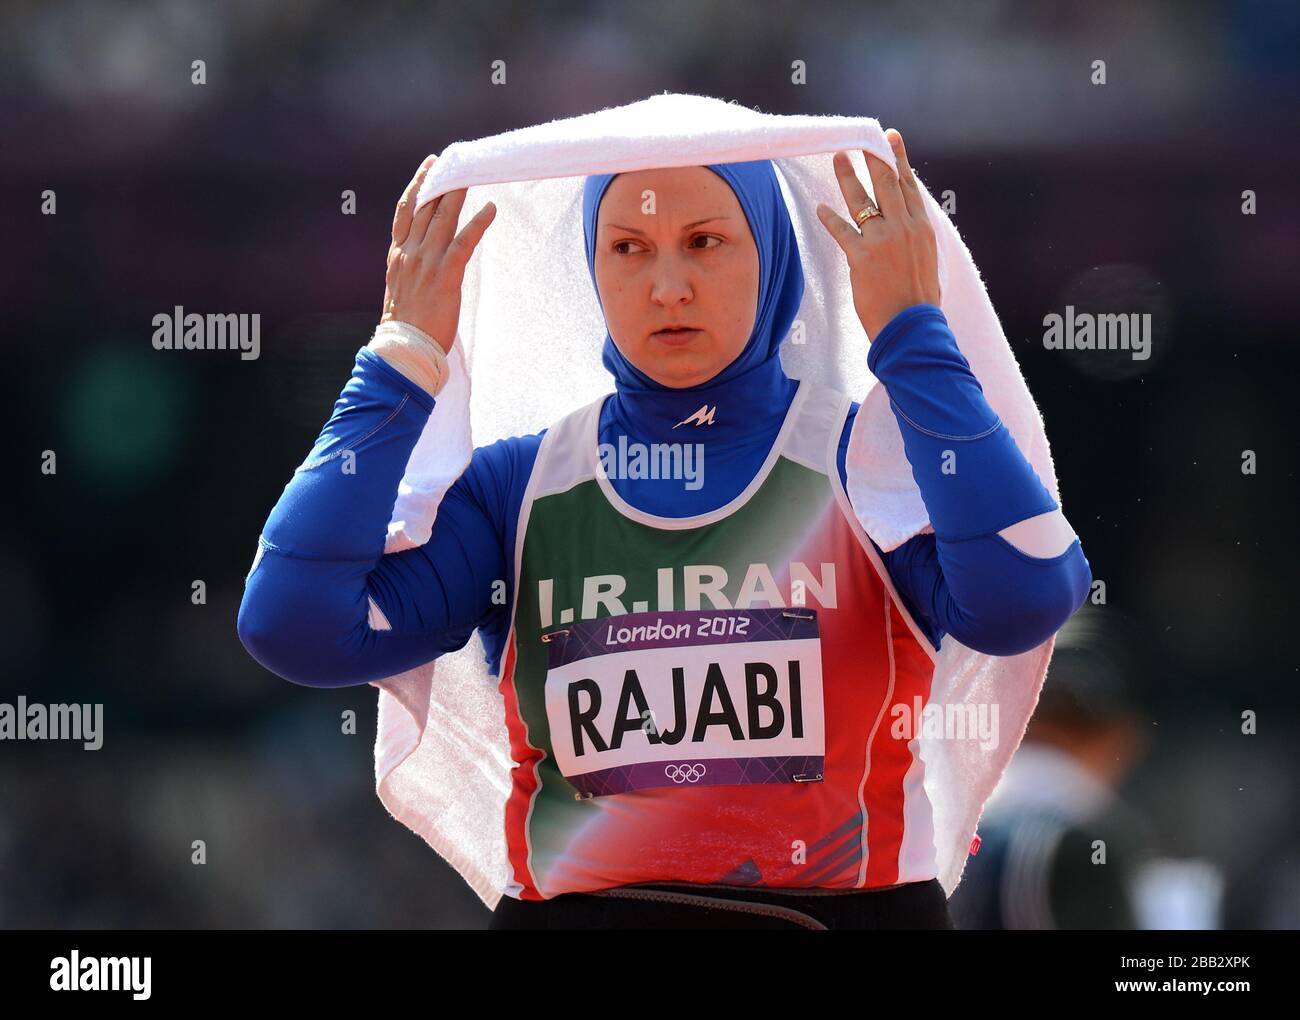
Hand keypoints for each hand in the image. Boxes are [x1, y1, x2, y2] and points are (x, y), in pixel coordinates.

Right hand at [380, 154, 496, 354]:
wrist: (405, 347)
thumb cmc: (406, 325)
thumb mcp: (400, 289)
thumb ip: (409, 268)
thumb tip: (420, 259)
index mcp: (397, 255)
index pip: (405, 211)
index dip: (417, 186)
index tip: (428, 167)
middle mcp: (410, 252)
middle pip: (425, 207)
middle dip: (440, 180)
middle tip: (454, 158)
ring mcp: (426, 262)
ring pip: (443, 218)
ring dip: (458, 194)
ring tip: (472, 174)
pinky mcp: (445, 274)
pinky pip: (464, 241)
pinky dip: (478, 223)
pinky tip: (490, 209)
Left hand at [815, 128, 940, 341]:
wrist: (912, 326)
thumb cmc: (919, 301)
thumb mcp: (927, 262)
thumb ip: (915, 239)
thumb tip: (906, 227)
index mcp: (923, 228)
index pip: (909, 186)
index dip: (899, 159)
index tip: (890, 139)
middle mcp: (904, 227)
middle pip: (886, 182)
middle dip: (872, 157)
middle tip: (858, 140)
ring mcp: (883, 240)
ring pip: (863, 199)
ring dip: (848, 176)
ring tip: (837, 158)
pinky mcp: (862, 257)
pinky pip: (842, 230)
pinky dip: (830, 218)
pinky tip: (820, 208)